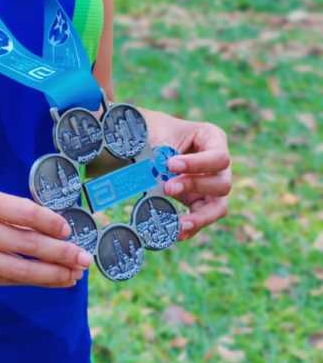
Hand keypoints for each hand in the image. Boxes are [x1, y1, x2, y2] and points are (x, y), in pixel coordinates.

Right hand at [0, 183, 92, 289]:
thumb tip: (52, 226)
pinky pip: (4, 281)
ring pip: (16, 268)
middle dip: (58, 253)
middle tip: (83, 258)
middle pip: (22, 243)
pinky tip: (50, 280)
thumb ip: (8, 210)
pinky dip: (30, 281)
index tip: (68, 229)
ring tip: (73, 275)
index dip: (48, 222)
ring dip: (49, 274)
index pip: (19, 211)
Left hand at [145, 111, 231, 240]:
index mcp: (212, 138)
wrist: (141, 138)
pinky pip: (202, 218)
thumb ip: (160, 151)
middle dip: (195, 187)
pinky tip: (177, 233)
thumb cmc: (153, 129)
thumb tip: (158, 175)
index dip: (197, 165)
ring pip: (218, 206)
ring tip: (179, 223)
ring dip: (199, 215)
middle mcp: (217, 164)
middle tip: (168, 187)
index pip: (217, 157)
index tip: (170, 165)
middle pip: (222, 183)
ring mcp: (210, 184)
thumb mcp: (157, 133)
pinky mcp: (199, 201)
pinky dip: (192, 227)